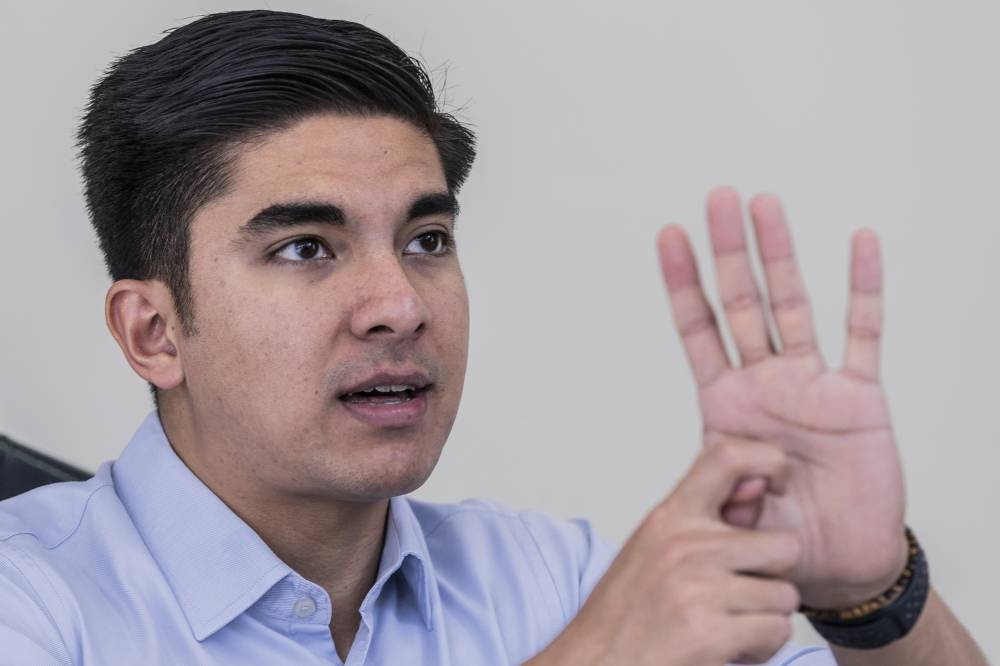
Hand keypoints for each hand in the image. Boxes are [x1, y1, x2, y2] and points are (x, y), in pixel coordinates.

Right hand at [530, 440, 800, 665]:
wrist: (594, 663)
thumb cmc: (625, 613)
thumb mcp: (654, 549)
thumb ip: (705, 520)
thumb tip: (759, 487)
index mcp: (670, 518)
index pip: (727, 457)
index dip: (768, 459)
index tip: (776, 483)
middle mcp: (686, 545)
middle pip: (784, 546)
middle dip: (772, 579)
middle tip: (740, 595)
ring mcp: (699, 587)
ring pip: (785, 597)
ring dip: (765, 620)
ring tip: (728, 625)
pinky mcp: (710, 632)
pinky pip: (775, 632)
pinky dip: (759, 649)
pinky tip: (726, 649)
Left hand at [657, 186, 906, 607]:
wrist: (838, 563)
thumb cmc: (780, 537)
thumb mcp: (732, 520)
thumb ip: (724, 488)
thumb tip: (729, 472)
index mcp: (725, 406)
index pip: (699, 331)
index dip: (684, 284)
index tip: (668, 234)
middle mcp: (765, 382)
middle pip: (742, 302)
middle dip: (728, 251)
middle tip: (717, 197)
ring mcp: (812, 384)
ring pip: (793, 305)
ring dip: (780, 254)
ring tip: (765, 203)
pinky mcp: (860, 397)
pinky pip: (864, 333)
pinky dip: (864, 288)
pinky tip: (860, 242)